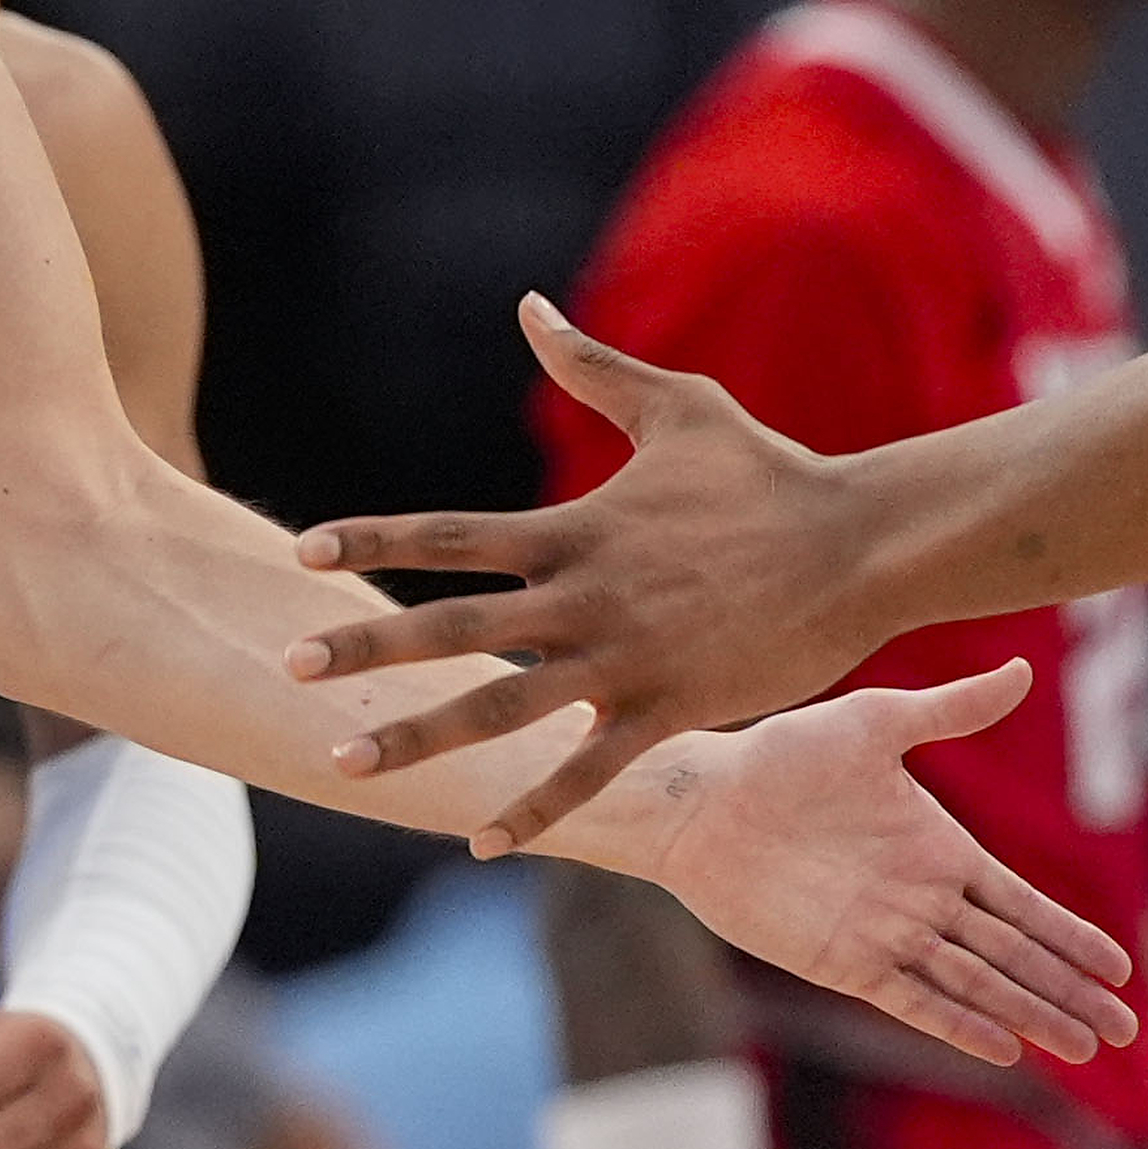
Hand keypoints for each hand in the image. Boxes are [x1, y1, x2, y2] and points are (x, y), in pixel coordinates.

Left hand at [289, 296, 895, 843]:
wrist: (861, 545)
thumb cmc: (770, 472)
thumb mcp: (677, 405)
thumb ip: (592, 367)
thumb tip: (528, 306)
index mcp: (575, 529)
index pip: (451, 534)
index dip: (373, 538)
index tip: (300, 549)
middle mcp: (584, 595)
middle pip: (452, 623)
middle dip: (365, 644)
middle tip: (286, 662)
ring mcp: (623, 659)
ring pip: (501, 705)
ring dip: (417, 735)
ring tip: (342, 762)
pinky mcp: (669, 709)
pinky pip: (589, 771)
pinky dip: (534, 808)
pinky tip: (479, 842)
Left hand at [617, 665, 1135, 1068]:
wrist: (706, 804)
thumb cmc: (783, 755)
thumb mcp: (874, 723)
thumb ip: (951, 708)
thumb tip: (1022, 669)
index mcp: (940, 848)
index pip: (1023, 904)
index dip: (1071, 936)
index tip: (1123, 968)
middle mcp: (923, 899)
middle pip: (1014, 956)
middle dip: (1069, 991)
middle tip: (1125, 1030)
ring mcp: (887, 935)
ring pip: (976, 984)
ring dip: (1029, 1015)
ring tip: (1082, 1049)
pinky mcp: (844, 963)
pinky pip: (913, 1000)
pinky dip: (958, 1023)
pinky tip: (1003, 1048)